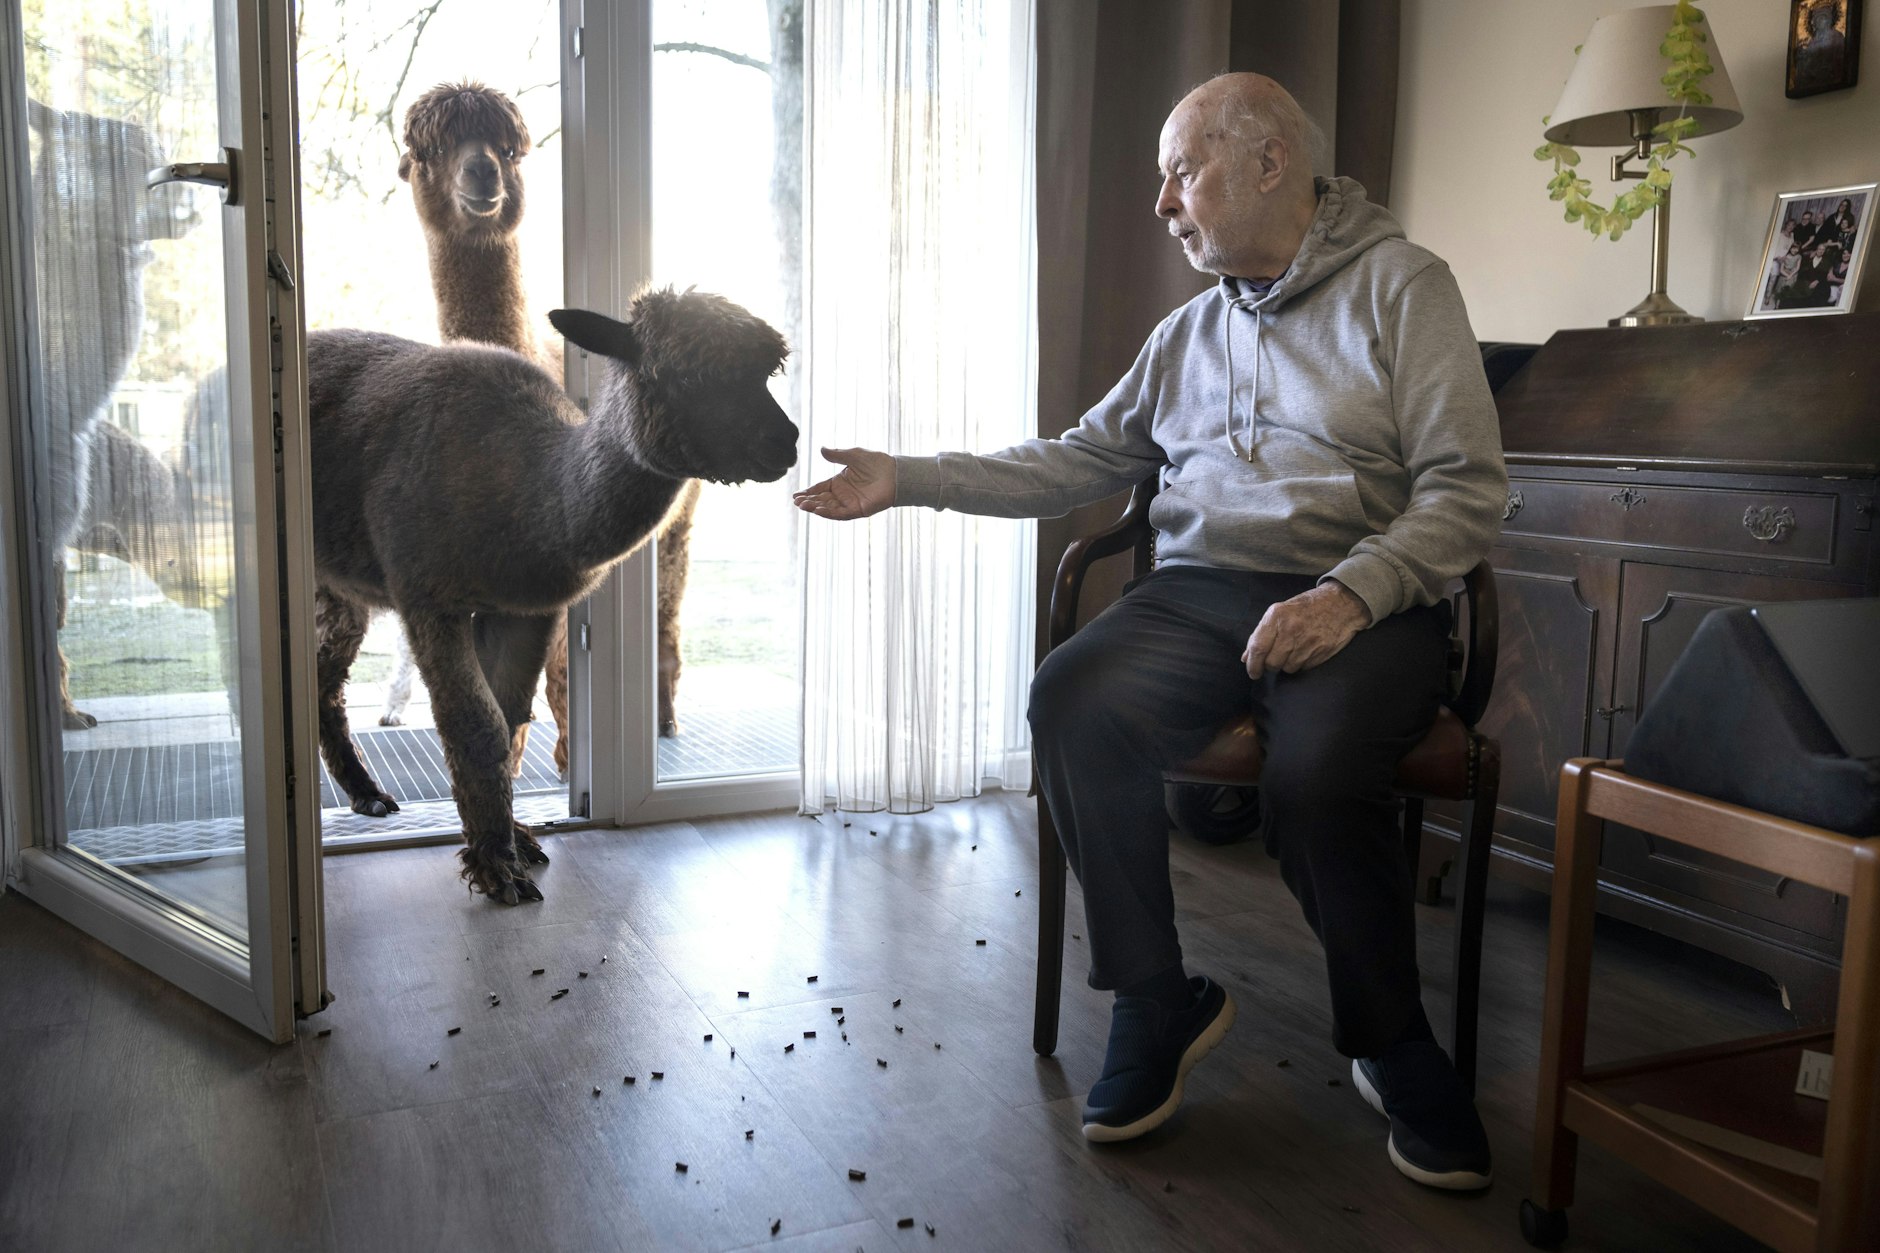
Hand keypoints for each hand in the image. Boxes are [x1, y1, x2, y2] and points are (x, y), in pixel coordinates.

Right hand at [792, 446, 896, 519]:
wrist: (895, 473)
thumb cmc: (877, 463)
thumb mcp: (853, 456)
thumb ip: (837, 455)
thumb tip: (821, 449)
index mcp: (839, 483)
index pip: (819, 489)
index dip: (807, 492)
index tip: (795, 496)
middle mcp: (843, 495)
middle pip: (821, 500)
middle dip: (808, 501)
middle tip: (796, 502)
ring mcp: (850, 503)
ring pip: (828, 508)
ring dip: (815, 508)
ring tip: (803, 506)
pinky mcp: (858, 510)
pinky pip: (840, 513)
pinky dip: (829, 513)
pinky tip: (818, 510)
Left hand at [1242, 582, 1371, 678]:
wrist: (1342, 603)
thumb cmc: (1307, 606)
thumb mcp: (1281, 612)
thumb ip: (1262, 634)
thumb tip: (1246, 657)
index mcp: (1277, 616)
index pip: (1258, 648)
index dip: (1253, 664)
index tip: (1253, 672)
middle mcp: (1290, 630)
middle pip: (1272, 663)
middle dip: (1270, 665)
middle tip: (1276, 657)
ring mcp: (1307, 642)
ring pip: (1287, 668)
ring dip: (1287, 664)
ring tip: (1294, 650)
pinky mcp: (1321, 652)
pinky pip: (1303, 668)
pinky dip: (1302, 664)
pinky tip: (1306, 650)